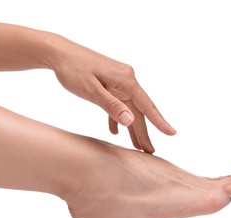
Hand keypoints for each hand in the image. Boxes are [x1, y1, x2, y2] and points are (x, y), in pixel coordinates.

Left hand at [50, 36, 175, 152]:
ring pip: (129, 108)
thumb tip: (130, 121)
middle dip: (144, 131)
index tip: (172, 133)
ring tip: (137, 147)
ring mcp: (118, 80)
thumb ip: (111, 106)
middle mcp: (126, 79)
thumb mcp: (91, 90)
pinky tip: (115, 131)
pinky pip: (117, 103)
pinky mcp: (109, 82)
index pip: (147, 105)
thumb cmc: (73, 69)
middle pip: (139, 110)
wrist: (58, 52)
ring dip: (131, 127)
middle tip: (150, 152)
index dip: (159, 121)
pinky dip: (116, 117)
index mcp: (126, 80)